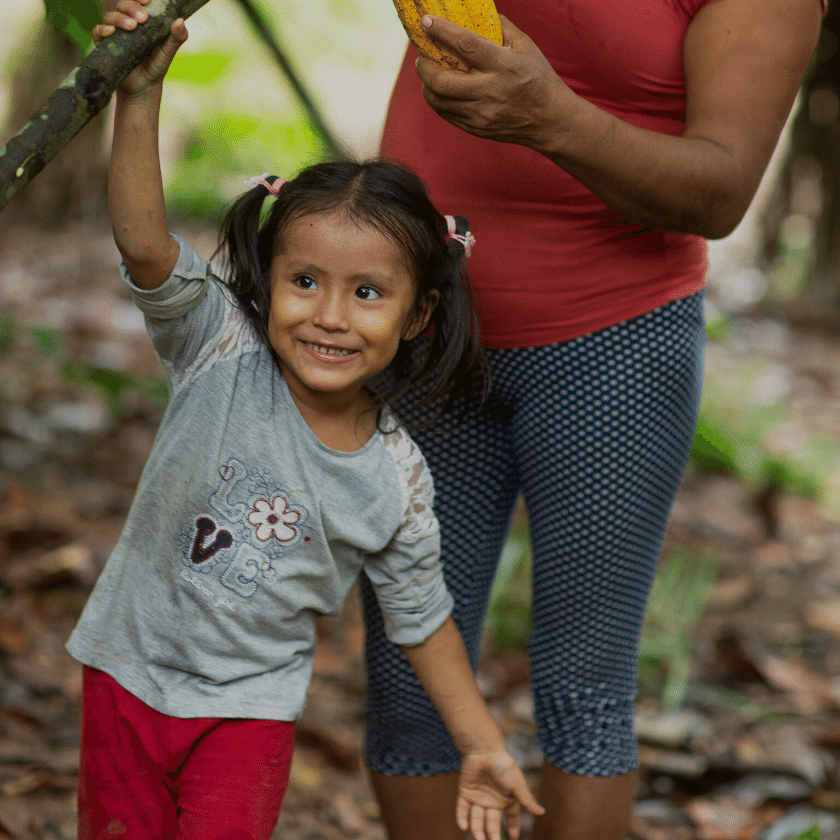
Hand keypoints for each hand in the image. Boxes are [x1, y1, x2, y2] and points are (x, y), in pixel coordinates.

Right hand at [93, 0, 187, 97]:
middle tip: (143, 18)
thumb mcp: (168, 52)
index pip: (137, 2)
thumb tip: (180, 21)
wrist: (144, 87)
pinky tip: (110, 32)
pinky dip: (103, 29)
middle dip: (132, 7)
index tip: (148, 1)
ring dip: (120, 19)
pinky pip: (98, 32)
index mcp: (141, 20)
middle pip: (123, 5)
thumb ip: (177, 37)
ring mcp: (114, 33)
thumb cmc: (156, 65)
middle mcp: (126, 22)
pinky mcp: (104, 44)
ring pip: (111, 17)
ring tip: (132, 26)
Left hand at [415, 15, 578, 151]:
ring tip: (428, 73)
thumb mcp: (526, 47)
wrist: (550, 120)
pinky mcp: (476, 128)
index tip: (426, 22)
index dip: (442, 32)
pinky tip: (438, 90)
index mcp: (504, 66)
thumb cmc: (538, 78)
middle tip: (422, 57)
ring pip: (439, 101)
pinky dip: (437, 100)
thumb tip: (475, 14)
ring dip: (426, 85)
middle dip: (425, 67)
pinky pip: (446, 114)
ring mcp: (481, 114)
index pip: (465, 45)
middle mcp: (490, 91)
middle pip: (442, 81)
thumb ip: (501, 28)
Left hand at [456, 748, 543, 839]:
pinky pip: (462, 808)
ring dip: (476, 829)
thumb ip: (526, 799)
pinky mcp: (465, 792)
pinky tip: (463, 826)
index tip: (513, 838)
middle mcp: (492, 800)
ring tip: (478, 838)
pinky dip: (461, 817)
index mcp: (506, 798)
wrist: (484, 751)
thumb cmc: (503, 765)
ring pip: (477, 818)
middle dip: (493, 833)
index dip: (512, 827)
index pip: (511, 817)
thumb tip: (542, 812)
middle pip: (492, 822)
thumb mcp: (517, 784)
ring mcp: (478, 797)